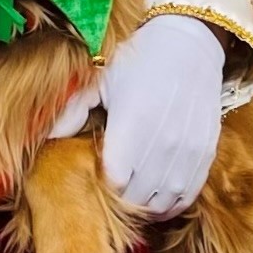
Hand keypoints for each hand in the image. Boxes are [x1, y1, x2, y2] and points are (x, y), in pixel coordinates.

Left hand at [50, 16, 225, 218]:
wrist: (189, 46)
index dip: (100, 184)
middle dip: (118, 199)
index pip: (113, 180)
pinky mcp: (205, 154)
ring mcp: (187, 151)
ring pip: (162, 203)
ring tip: (129, 196)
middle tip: (106, 189)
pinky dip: (170, 204)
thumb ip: (74, 108)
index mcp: (131, 123)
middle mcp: (162, 143)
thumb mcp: (101, 78)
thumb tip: (47, 135)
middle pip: (136, 197)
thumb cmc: (138, 61)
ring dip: (143, 206)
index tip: (92, 175)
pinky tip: (156, 198)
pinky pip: (187, 196)